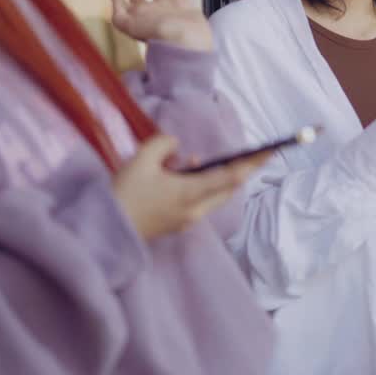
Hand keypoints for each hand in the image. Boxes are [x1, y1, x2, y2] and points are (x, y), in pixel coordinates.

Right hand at [112, 134, 264, 238]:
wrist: (105, 230)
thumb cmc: (125, 193)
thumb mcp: (142, 159)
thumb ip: (164, 145)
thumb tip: (176, 146)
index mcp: (191, 193)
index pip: (230, 177)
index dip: (252, 163)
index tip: (270, 153)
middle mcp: (196, 210)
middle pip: (228, 187)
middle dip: (239, 169)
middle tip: (252, 154)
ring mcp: (187, 220)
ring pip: (212, 195)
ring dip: (211, 176)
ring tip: (185, 161)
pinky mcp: (177, 225)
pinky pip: (198, 201)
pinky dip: (197, 186)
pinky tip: (175, 174)